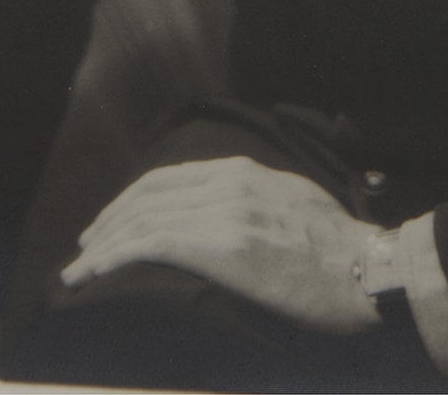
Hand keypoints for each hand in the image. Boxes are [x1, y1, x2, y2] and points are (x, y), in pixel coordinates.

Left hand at [59, 155, 381, 334]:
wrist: (370, 272)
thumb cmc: (339, 252)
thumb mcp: (292, 205)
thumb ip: (254, 203)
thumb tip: (224, 223)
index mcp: (244, 173)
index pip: (168, 179)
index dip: (129, 201)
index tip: (108, 225)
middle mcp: (229, 184)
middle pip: (148, 196)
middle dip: (107, 223)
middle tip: (83, 250)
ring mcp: (225, 214)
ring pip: (142, 219)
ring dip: (101, 245)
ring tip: (78, 269)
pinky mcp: (221, 248)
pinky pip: (150, 244)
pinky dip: (112, 256)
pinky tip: (93, 274)